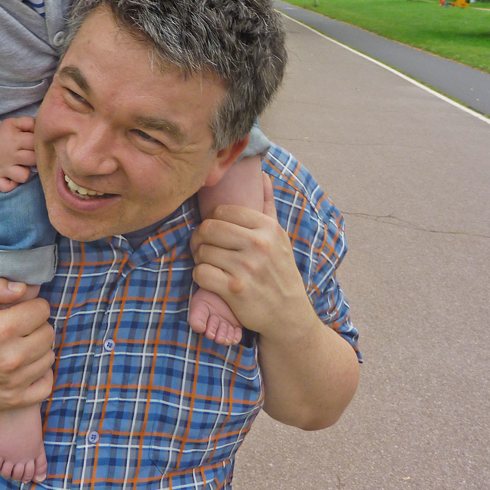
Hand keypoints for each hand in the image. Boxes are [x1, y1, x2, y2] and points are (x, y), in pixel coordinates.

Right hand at [0, 117, 35, 191]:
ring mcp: (4, 168)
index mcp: (15, 139)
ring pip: (24, 176)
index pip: (35, 142)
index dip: (38, 143)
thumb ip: (29, 123)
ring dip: (25, 173)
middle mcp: (10, 155)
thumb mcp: (14, 122)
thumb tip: (40, 129)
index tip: (34, 144)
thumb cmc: (2, 133)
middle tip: (29, 155)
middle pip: (33, 160)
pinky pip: (6, 187)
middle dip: (35, 158)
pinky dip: (11, 185)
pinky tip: (12, 179)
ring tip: (21, 167)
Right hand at [0, 279, 54, 411]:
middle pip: (48, 333)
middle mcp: (11, 356)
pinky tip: (28, 366)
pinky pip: (46, 385)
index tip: (20, 311)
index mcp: (2, 329)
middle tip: (20, 328)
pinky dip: (41, 375)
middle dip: (37, 326)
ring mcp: (14, 381)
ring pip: (48, 356)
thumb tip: (23, 287)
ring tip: (20, 346)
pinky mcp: (13, 399)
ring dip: (38, 349)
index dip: (32, 307)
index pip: (42, 310)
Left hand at [189, 174, 312, 342]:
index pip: (222, 211)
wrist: (289, 314)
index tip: (214, 232)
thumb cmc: (280, 271)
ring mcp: (246, 268)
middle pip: (208, 228)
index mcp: (268, 228)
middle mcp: (258, 245)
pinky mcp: (235, 290)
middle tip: (203, 247)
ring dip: (200, 258)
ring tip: (209, 263)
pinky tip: (209, 278)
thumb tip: (262, 175)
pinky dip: (200, 276)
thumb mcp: (279, 237)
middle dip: (200, 238)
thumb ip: (268, 205)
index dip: (211, 220)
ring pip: (203, 251)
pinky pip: (201, 273)